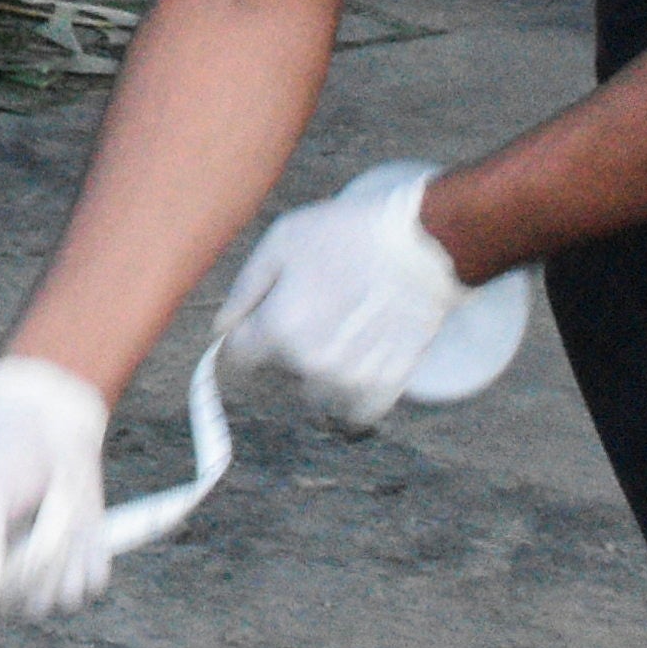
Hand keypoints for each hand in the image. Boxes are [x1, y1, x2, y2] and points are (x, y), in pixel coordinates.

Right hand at [0, 354, 116, 614]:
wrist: (49, 420)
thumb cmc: (6, 450)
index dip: (4, 576)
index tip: (14, 531)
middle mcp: (7, 573)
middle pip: (27, 602)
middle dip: (43, 553)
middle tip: (48, 501)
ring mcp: (46, 570)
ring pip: (62, 597)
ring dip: (69, 551)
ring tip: (63, 504)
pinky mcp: (81, 561)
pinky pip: (93, 581)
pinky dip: (93, 549)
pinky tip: (84, 517)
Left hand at [208, 164, 474, 438]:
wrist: (425, 244)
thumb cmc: (349, 234)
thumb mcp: (282, 242)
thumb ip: (244, 290)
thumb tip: (221, 330)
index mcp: (279, 327)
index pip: (238, 357)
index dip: (246, 337)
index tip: (259, 325)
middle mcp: (310, 362)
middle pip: (278, 373)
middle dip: (286, 349)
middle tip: (316, 311)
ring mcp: (350, 379)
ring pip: (314, 393)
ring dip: (320, 372)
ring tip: (344, 331)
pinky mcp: (386, 387)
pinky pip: (354, 412)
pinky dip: (353, 395)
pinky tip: (362, 359)